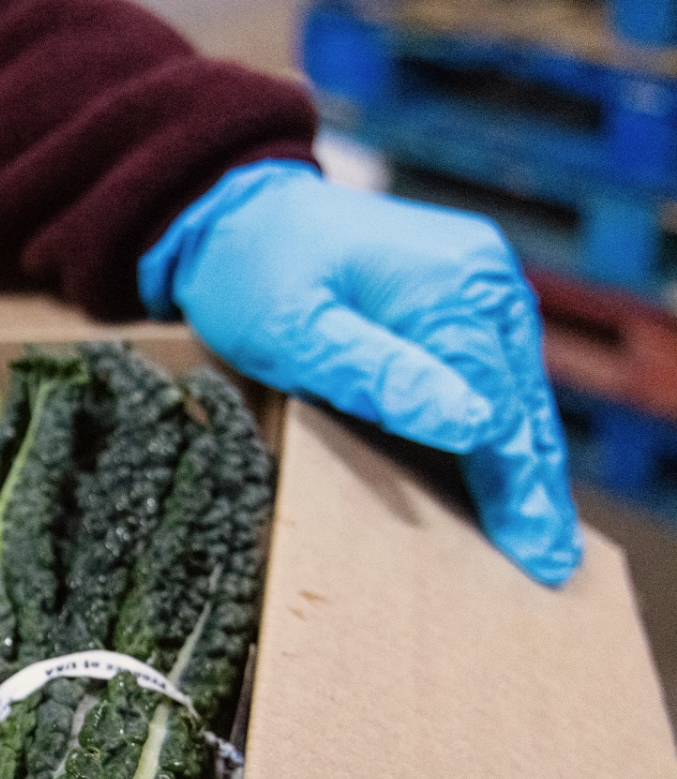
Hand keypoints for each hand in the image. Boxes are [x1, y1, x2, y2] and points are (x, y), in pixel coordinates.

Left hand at [140, 161, 579, 585]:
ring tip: (539, 533)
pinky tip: (504, 472)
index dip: (514, 484)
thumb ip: (377, 374)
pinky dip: (500, 422)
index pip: (498, 407)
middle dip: (534, 484)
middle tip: (550, 562)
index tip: (533, 549)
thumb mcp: (295, 333)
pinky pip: (493, 367)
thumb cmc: (251, 274)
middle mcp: (483, 278)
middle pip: (521, 401)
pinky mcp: (461, 291)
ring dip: (525, 458)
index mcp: (451, 287)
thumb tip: (468, 422)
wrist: (233, 212)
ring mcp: (478, 281)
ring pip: (515, 388)